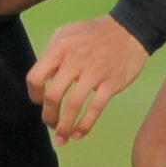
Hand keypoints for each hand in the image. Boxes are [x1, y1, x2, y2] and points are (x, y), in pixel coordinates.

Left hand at [26, 16, 148, 143]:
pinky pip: (95, 109)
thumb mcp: (67, 33)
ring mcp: (95, 72)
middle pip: (53, 95)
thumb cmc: (95, 33)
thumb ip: (52, 54)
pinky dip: (85, 125)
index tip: (40, 102)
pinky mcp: (112, 83)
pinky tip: (79, 134)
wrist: (131, 29)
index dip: (34, 94)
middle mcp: (75, 60)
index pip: (36, 77)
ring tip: (62, 137)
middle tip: (50, 123)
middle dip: (48, 116)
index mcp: (61, 48)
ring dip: (64, 126)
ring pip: (73, 106)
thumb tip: (44, 81)